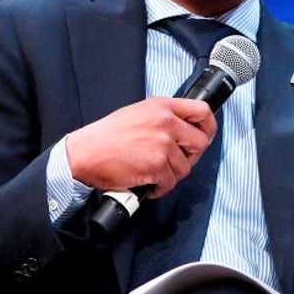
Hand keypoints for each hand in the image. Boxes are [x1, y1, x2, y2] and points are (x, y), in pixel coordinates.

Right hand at [64, 97, 215, 197]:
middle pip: (200, 142)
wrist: (85, 153)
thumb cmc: (105, 136)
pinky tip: (148, 183)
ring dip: (171, 175)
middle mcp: (165, 122)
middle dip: (191, 156)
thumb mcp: (137, 113)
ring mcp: (163, 144)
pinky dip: (160, 188)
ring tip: (154, 173)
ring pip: (185, 167)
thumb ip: (162, 117)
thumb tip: (182, 131)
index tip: (205, 135)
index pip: (202, 110)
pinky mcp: (158, 165)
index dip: (208, 126)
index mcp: (161, 106)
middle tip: (177, 161)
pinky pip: (171, 182)